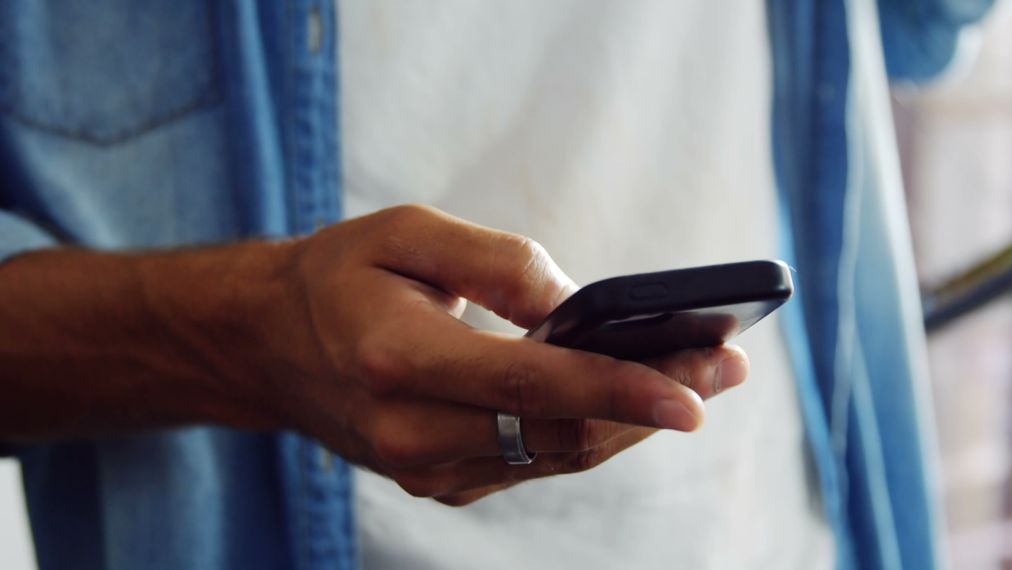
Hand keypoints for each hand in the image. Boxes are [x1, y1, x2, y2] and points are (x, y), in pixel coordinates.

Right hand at [245, 205, 748, 504]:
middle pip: (558, 433)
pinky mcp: (438, 482)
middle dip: (651, 404)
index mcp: (396, 361)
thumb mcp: (406, 232)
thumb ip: (498, 263)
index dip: (619, 387)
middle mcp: (409, 432)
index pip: (529, 383)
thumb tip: (580, 306)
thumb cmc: (342, 275)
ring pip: (555, 455)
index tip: (697, 390)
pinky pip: (532, 461)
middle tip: (727, 368)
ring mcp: (423, 470)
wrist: (273, 344)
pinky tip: (634, 399)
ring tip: (702, 378)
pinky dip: (590, 432)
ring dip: (633, 421)